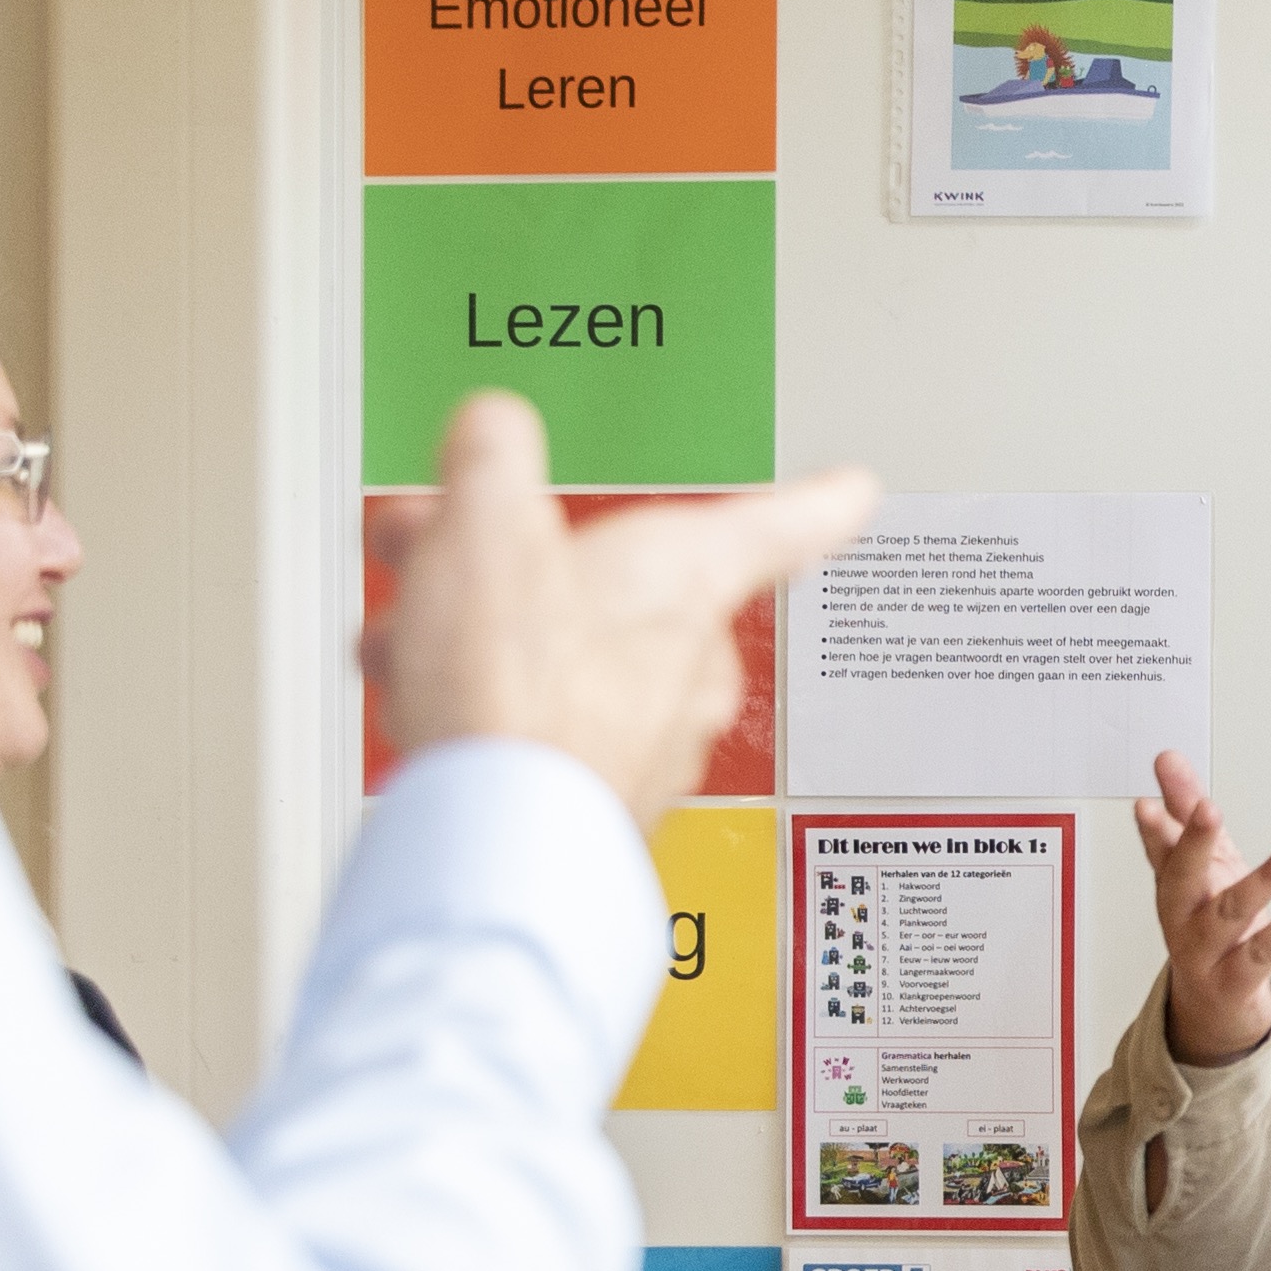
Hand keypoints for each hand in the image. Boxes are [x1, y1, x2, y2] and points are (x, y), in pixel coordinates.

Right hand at [368, 394, 872, 820]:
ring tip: (415, 637)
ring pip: (573, 661)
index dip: (818, 501)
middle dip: (524, 569)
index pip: (782, 524)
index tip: (855, 490)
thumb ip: (494, 450)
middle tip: (455, 555)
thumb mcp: (484, 522)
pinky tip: (431, 706)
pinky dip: (490, 710)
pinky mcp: (604, 802)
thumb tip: (492, 432)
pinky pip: (551, 732)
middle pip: (618, 587)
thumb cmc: (515, 694)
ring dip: (488, 639)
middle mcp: (690, 664)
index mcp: (686, 576)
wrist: (492, 838)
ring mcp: (653, 743)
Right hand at [1130, 747, 1270, 1067]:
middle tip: (1206, 808)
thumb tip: (1166, 757)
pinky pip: (1262, 953)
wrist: (1210, 1006)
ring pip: (1228, 914)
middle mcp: (1181, 916)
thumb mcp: (1201, 863)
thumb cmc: (1207, 923)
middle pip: (1180, 878)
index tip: (1148, 803)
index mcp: (1173, 884)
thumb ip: (1184, 807)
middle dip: (1192, 843)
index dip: (1154, 827)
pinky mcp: (1235, 979)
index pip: (1159, 849)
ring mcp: (1205, 951)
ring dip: (1262, 880)